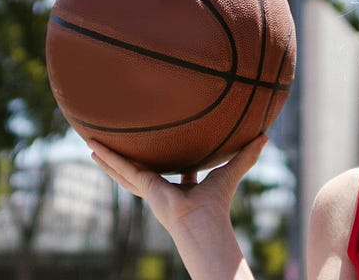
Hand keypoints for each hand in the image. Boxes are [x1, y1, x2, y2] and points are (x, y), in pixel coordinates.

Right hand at [88, 135, 268, 232]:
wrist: (202, 222)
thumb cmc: (217, 204)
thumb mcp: (229, 171)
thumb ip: (245, 156)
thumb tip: (266, 137)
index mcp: (181, 189)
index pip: (176, 172)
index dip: (173, 161)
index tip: (169, 147)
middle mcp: (161, 189)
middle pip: (140, 170)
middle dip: (127, 159)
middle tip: (115, 145)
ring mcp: (148, 188)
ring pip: (123, 170)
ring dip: (108, 159)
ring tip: (92, 147)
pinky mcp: (142, 185)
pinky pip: (120, 167)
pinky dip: (107, 157)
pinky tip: (93, 147)